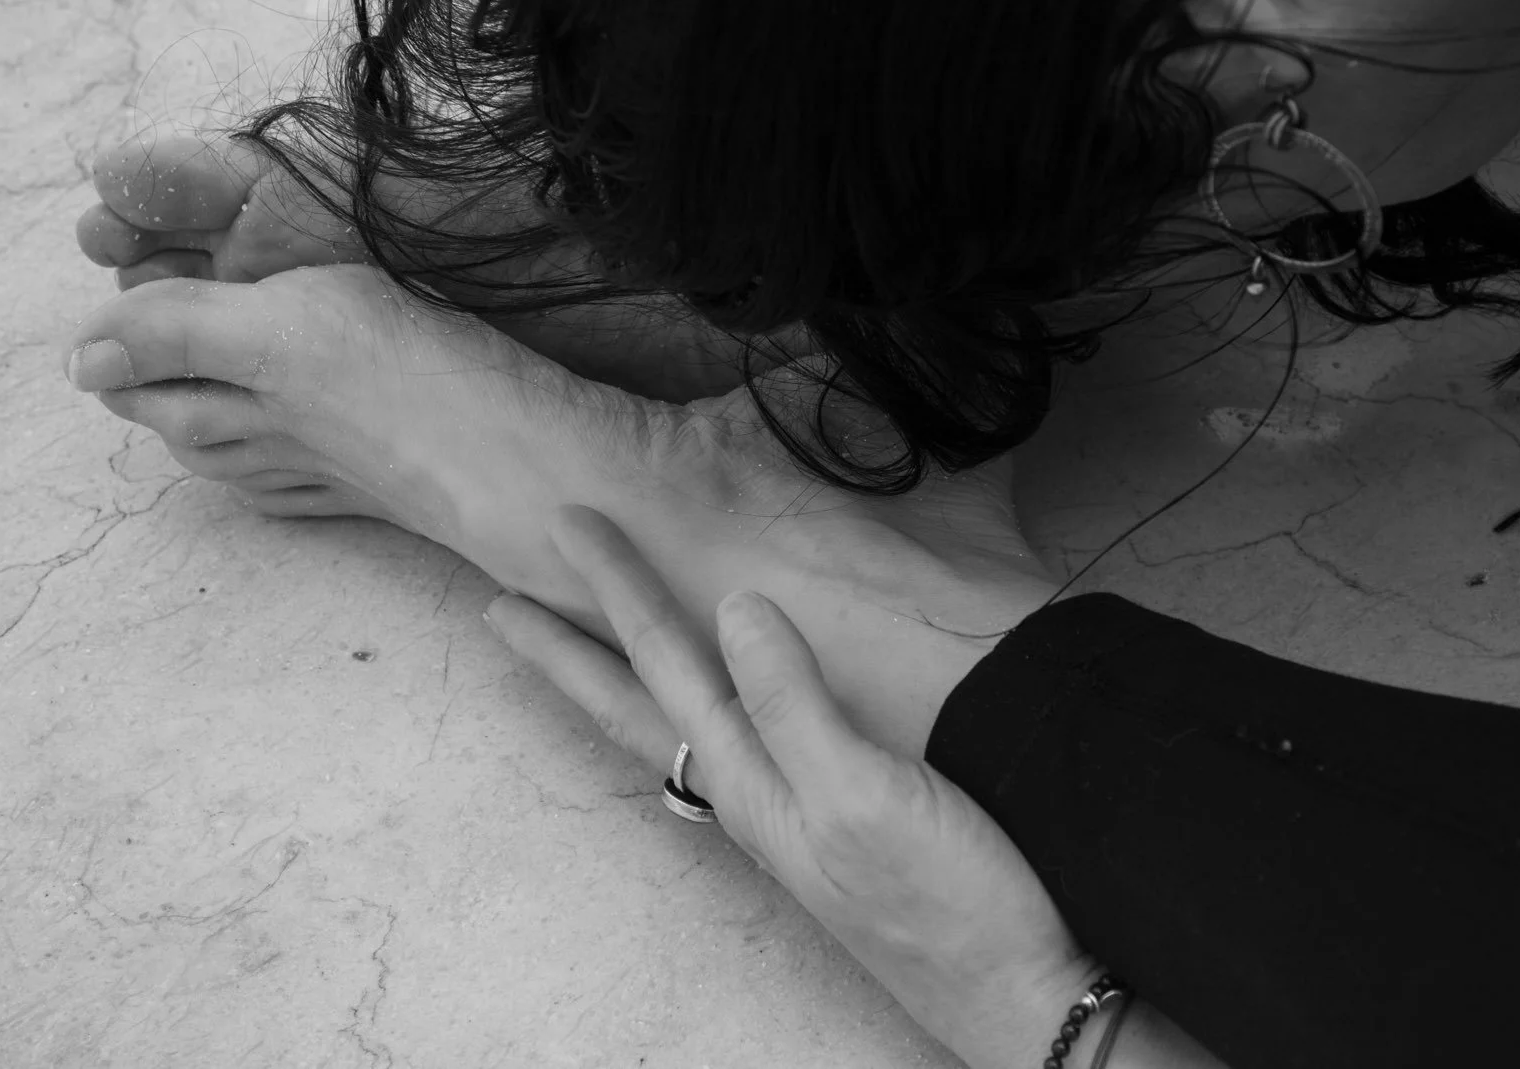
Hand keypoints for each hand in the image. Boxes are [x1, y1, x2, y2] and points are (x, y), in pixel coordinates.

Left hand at [484, 505, 1099, 1068]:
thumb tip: (734, 608)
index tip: (567, 526)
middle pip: (636, 712)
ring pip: (676, 734)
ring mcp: (787, 817)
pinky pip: (733, 749)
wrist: (1017, 993)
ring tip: (579, 650)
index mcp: (753, 782)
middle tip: (502, 606)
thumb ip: (793, 703)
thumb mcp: (865, 791)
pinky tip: (713, 713)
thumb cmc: (949, 901)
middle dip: (569, 652)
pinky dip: (697, 711)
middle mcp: (753, 798)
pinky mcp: (828, 826)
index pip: (662, 667)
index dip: (615, 592)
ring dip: (619, 684)